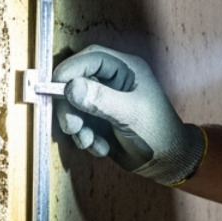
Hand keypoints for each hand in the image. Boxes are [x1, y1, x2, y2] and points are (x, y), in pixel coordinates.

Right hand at [52, 46, 205, 185]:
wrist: (167, 162)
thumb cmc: (157, 132)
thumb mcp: (130, 114)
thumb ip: (100, 100)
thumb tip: (70, 87)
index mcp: (126, 69)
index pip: (92, 58)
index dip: (71, 69)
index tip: (54, 87)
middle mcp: (113, 82)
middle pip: (77, 83)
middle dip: (71, 107)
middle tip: (72, 127)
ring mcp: (105, 101)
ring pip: (75, 106)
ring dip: (78, 128)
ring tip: (91, 142)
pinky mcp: (99, 121)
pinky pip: (81, 125)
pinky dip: (86, 139)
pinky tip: (102, 148)